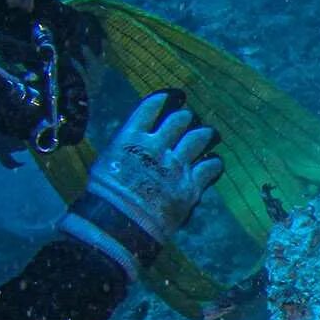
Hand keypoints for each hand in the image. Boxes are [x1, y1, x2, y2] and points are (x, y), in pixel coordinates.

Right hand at [57, 90, 223, 279]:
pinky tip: (215, 164)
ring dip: (205, 134)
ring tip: (209, 134)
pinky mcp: (190, 185)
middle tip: (189, 119)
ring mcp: (176, 165)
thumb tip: (133, 145)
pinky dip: (214, 163)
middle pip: (180, 120)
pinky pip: (210, 167)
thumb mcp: (107, 162)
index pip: (151, 107)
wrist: (118, 223)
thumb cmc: (104, 196)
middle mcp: (157, 146)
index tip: (172, 96)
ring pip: (199, 138)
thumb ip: (126, 149)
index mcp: (131, 137)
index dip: (165, 98)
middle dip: (186, 117)